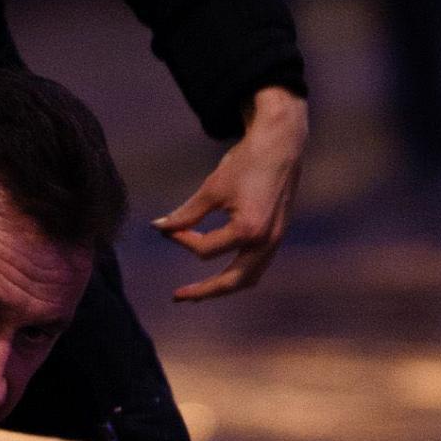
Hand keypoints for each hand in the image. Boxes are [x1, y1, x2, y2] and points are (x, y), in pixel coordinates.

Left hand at [152, 85, 306, 301]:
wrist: (282, 144)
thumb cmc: (247, 161)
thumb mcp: (212, 188)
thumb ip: (186, 213)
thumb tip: (158, 228)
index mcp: (247, 230)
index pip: (205, 250)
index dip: (182, 240)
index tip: (169, 228)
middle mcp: (265, 242)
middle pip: (230, 282)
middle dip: (203, 291)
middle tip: (178, 296)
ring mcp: (275, 241)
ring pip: (248, 279)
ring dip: (224, 287)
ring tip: (200, 292)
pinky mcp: (278, 235)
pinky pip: (259, 266)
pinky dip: (239, 273)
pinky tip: (223, 271)